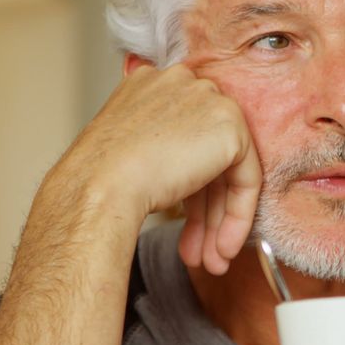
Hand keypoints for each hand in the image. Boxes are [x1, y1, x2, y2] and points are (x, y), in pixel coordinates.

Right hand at [54, 63, 260, 273]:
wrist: (99, 187)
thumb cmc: (98, 177)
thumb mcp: (128, 148)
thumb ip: (161, 147)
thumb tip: (186, 178)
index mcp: (154, 83)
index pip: (185, 138)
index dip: (189, 188)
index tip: (182, 223)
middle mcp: (185, 83)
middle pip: (208, 156)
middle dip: (205, 212)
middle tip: (201, 250)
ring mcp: (211, 101)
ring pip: (227, 171)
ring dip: (218, 223)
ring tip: (210, 261)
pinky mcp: (231, 128)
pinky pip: (245, 179)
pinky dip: (237, 216)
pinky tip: (222, 247)